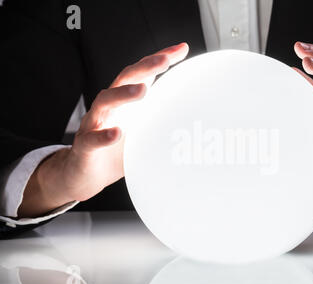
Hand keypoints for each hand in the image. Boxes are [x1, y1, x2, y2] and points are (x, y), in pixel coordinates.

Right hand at [18, 43, 188, 217]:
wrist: (86, 174)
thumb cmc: (117, 150)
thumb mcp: (143, 133)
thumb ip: (162, 124)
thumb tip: (196, 124)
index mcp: (125, 101)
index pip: (142, 74)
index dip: (159, 59)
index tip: (181, 49)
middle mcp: (109, 107)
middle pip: (124, 79)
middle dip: (145, 67)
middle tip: (164, 61)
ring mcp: (94, 124)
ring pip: (105, 102)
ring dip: (123, 94)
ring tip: (142, 91)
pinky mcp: (84, 146)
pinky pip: (92, 139)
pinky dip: (104, 135)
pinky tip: (117, 133)